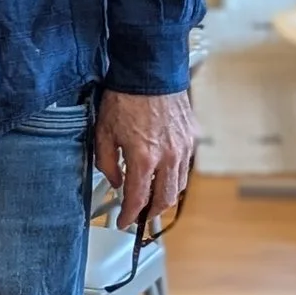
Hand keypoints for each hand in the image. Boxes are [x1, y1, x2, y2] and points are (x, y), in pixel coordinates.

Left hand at [94, 89, 196, 233]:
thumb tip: (116, 181)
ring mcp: (183, 148)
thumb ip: (108, 163)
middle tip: (139, 215)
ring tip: (152, 198)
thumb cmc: (125, 99)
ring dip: (165, 197)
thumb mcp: (103, 133)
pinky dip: (175, 177)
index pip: (138, 199)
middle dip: (151, 213)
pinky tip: (163, 175)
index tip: (124, 221)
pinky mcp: (192, 139)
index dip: (129, 215)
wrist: (149, 73)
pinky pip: (185, 167)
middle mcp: (168, 157)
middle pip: (165, 199)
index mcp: (144, 158)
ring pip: (179, 186)